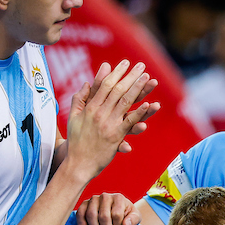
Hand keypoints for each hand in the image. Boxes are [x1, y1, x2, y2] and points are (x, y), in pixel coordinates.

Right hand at [64, 60, 160, 180]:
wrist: (77, 162)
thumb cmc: (76, 139)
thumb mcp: (74, 116)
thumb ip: (80, 98)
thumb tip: (88, 83)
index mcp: (90, 106)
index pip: (105, 85)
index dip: (116, 73)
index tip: (126, 63)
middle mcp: (99, 112)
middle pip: (118, 90)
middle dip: (130, 76)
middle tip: (141, 65)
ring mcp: (108, 124)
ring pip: (126, 102)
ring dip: (138, 89)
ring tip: (149, 79)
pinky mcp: (115, 136)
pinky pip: (129, 122)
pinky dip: (139, 113)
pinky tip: (149, 104)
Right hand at [75, 192, 140, 224]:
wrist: (118, 209)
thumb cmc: (127, 214)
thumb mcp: (135, 216)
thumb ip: (133, 219)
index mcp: (118, 198)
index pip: (116, 214)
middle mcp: (105, 196)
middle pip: (104, 216)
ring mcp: (93, 199)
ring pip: (91, 216)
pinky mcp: (84, 204)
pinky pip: (80, 214)